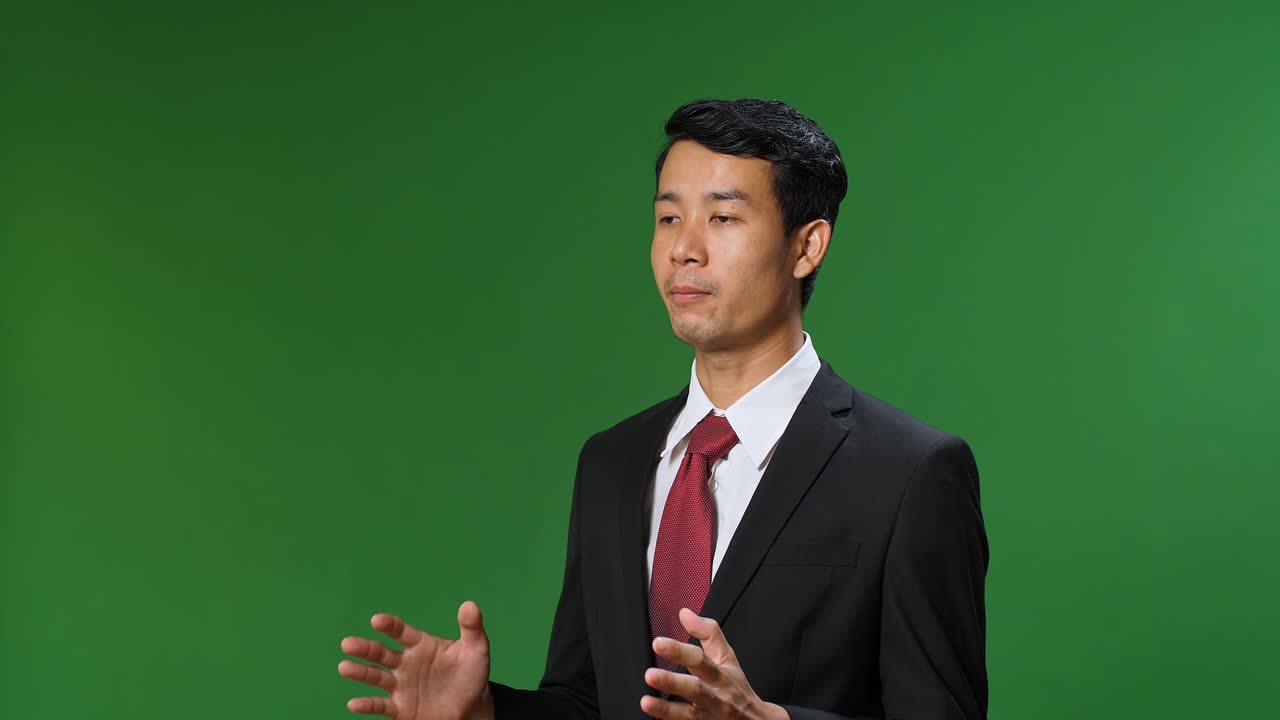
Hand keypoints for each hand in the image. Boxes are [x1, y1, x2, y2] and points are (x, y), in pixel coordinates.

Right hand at [338, 600, 494, 719]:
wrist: (471, 708)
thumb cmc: (471, 675)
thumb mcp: (476, 650)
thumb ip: (472, 628)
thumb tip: (470, 604)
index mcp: (420, 645)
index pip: (401, 632)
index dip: (390, 626)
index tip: (376, 620)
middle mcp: (405, 663)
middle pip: (381, 653)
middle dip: (365, 648)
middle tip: (348, 643)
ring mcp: (400, 685)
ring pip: (376, 677)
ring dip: (360, 672)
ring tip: (344, 667)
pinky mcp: (400, 708)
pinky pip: (381, 705)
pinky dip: (367, 705)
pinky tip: (354, 704)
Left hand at [641, 608, 788, 719]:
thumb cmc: (737, 689)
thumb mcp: (728, 658)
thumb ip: (708, 633)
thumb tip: (685, 613)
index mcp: (720, 675)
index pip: (699, 660)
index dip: (678, 651)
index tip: (658, 643)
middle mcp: (715, 697)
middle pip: (695, 689)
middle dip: (672, 682)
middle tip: (650, 674)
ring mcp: (709, 717)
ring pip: (688, 715)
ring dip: (666, 710)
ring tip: (646, 702)